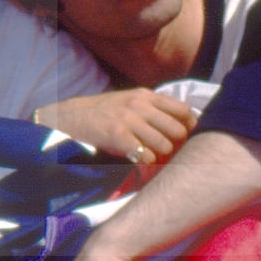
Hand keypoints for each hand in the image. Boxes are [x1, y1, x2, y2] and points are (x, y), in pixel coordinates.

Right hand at [39, 87, 200, 169]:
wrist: (70, 118)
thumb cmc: (103, 114)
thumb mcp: (129, 102)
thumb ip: (152, 110)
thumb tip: (182, 126)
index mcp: (146, 96)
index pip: (183, 110)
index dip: (190, 127)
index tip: (185, 138)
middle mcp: (140, 105)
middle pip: (178, 131)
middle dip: (176, 145)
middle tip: (167, 154)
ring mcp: (129, 120)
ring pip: (165, 145)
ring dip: (160, 156)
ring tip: (149, 158)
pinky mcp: (118, 135)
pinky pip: (146, 156)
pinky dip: (145, 164)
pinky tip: (137, 162)